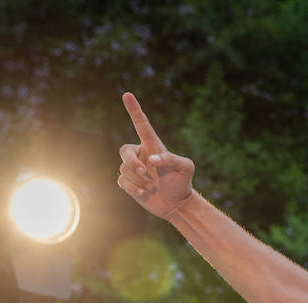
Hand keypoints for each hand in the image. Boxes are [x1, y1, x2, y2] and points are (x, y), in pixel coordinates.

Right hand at [118, 92, 195, 218]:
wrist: (176, 204)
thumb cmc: (182, 182)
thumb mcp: (185, 168)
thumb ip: (171, 160)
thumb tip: (151, 160)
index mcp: (153, 146)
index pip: (142, 125)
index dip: (134, 110)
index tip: (127, 94)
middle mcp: (141, 154)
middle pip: (124, 151)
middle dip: (132, 163)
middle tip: (145, 172)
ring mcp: (133, 168)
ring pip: (124, 169)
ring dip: (138, 180)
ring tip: (152, 187)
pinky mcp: (129, 182)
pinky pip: (122, 181)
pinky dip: (133, 188)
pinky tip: (144, 192)